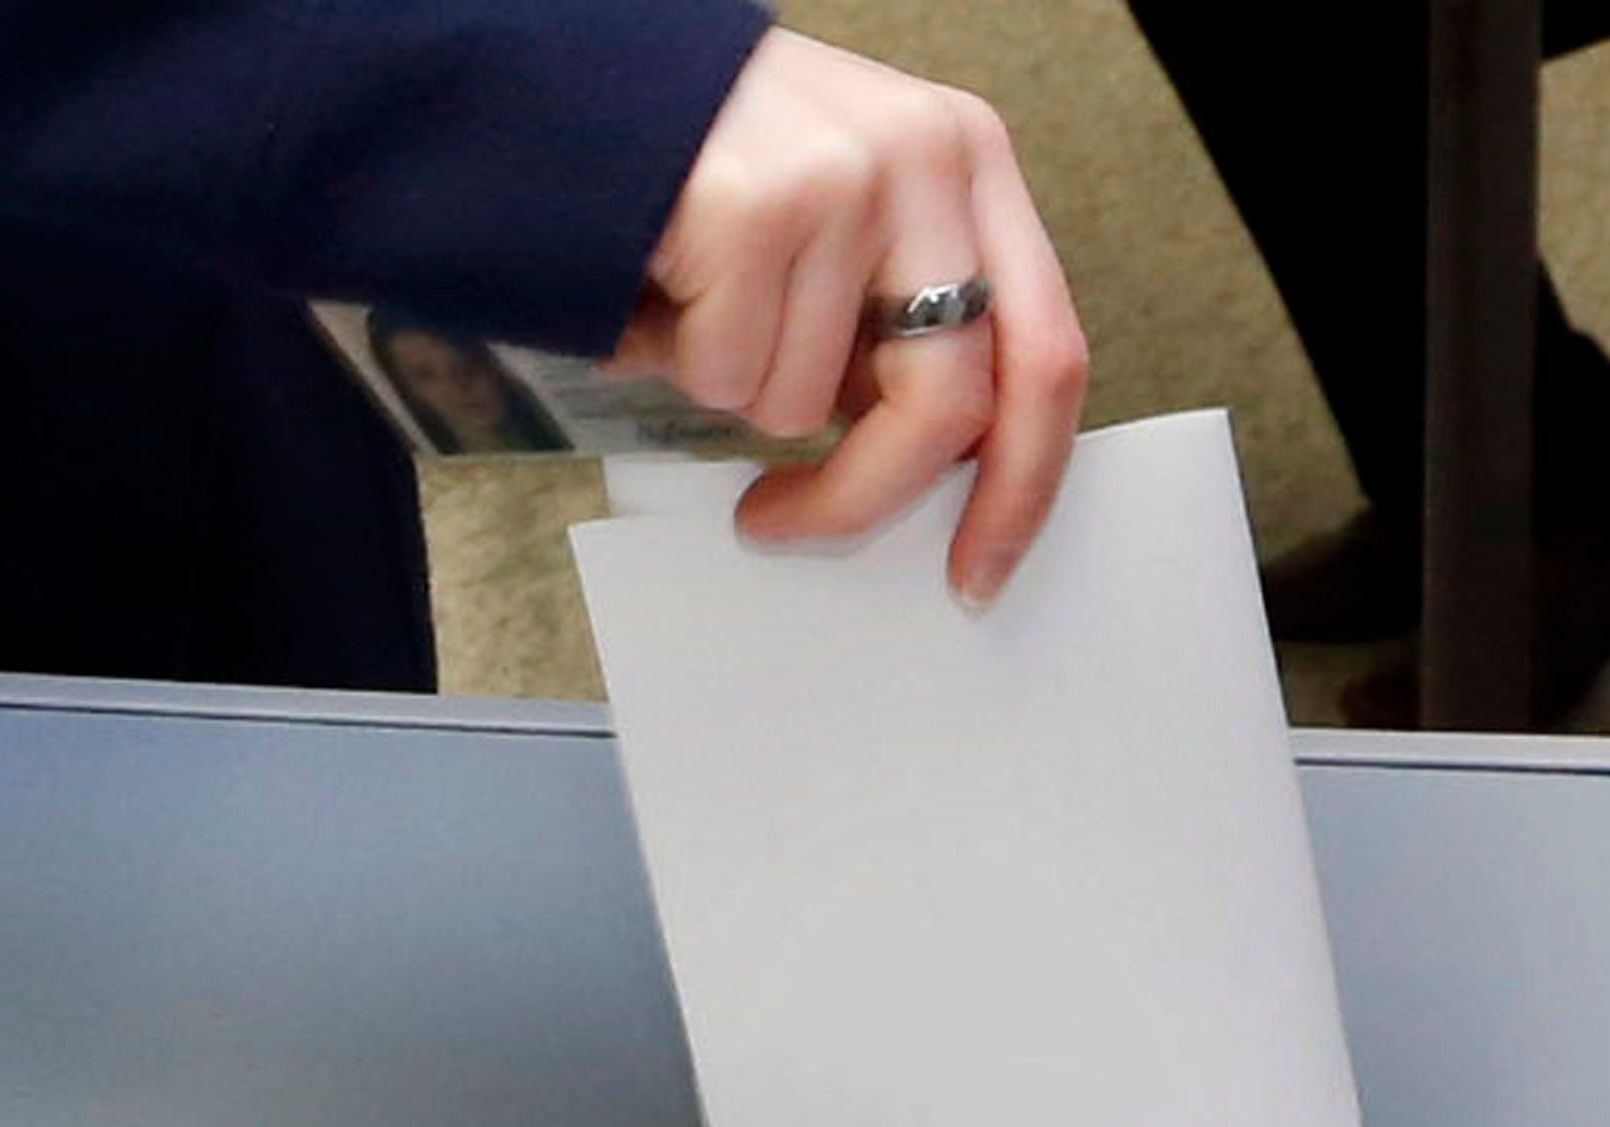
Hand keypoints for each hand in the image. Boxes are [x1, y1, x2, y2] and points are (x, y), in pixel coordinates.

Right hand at [622, 29, 1089, 608]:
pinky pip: (726, 373)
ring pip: (808, 402)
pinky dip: (671, 358)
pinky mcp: (752, 203)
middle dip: (862, 496)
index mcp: (970, 163)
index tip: (978, 569)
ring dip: (733, 386)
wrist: (562, 75)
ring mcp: (844, 175)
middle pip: (948, 405)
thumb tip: (922, 474)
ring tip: (695, 302)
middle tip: (784, 522)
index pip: (1047, 353)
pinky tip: (657, 284)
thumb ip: (902, 321)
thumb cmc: (707, 165)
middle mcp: (928, 157)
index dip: (1021, 485)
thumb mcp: (846, 221)